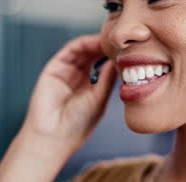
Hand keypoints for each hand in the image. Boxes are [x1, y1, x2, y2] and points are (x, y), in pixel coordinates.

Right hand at [22, 34, 116, 152]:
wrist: (53, 137)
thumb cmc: (77, 126)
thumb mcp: (99, 100)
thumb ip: (107, 79)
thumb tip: (118, 60)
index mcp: (92, 90)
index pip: (105, 68)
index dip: (116, 58)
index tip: (132, 51)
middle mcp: (79, 79)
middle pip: (95, 56)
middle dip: (108, 48)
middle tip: (123, 41)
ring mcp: (66, 73)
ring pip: (84, 51)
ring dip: (98, 43)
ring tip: (112, 40)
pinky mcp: (54, 69)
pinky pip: (70, 51)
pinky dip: (84, 44)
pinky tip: (96, 43)